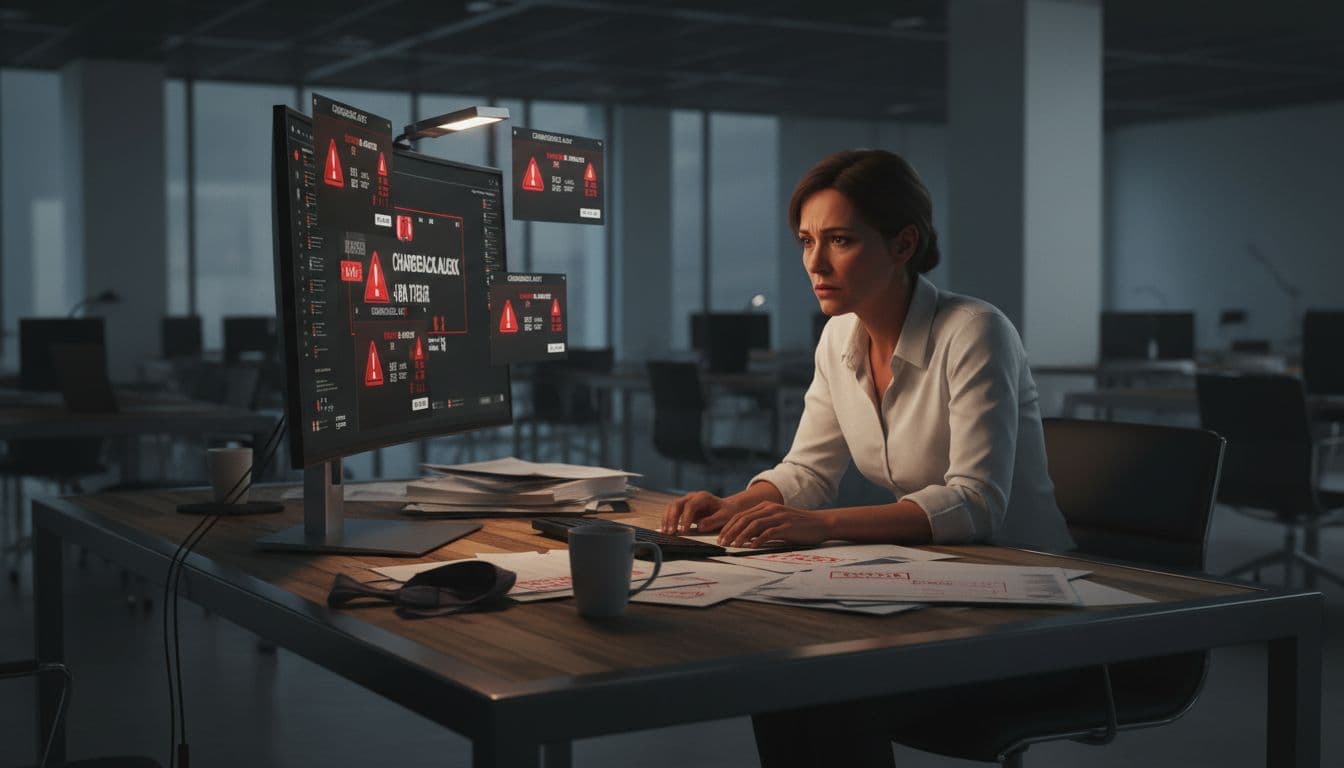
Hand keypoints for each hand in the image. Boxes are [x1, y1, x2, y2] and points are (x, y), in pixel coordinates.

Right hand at [661, 491, 743, 534]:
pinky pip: (671, 512)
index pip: (690, 506)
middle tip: (671, 532)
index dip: (686, 518)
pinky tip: (666, 530)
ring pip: (671, 507)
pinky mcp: (683, 508)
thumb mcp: (724, 517)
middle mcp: (692, 497)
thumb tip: (700, 526)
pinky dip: (667, 520)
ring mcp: (686, 501)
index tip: (684, 531)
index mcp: (703, 497)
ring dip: (667, 519)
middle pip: (677, 504)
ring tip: (666, 533)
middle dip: (672, 518)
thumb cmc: (727, 512)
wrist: (727, 508)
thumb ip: (713, 521)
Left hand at [716, 502, 831, 547]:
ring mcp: (779, 517)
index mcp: (766, 507)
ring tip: (734, 546)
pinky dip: (759, 539)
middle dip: (731, 531)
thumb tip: (745, 538)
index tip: (720, 537)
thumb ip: (762, 526)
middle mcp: (770, 509)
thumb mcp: (777, 522)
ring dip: (742, 536)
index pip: (741, 515)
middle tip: (722, 543)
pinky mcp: (787, 526)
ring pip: (754, 524)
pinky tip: (753, 546)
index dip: (728, 526)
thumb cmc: (797, 526)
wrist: (820, 523)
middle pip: (744, 518)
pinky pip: (770, 532)